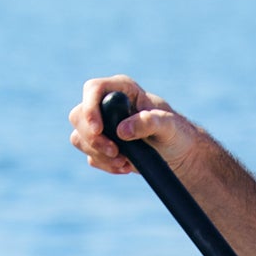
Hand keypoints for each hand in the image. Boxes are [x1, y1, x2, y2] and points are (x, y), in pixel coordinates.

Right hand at [69, 75, 202, 177]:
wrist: (177, 153)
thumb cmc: (176, 133)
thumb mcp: (169, 126)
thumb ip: (148, 123)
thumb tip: (122, 130)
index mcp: (122, 89)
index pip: (93, 89)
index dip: (90, 108)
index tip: (99, 129)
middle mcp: (106, 104)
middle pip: (78, 116)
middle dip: (92, 138)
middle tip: (116, 152)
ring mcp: (101, 125)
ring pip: (79, 138)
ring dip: (99, 154)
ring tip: (125, 162)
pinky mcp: (101, 145)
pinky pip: (90, 156)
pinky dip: (106, 165)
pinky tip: (126, 166)